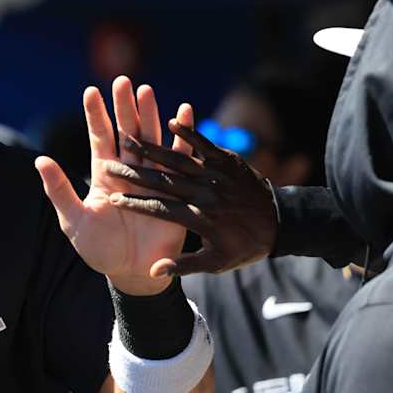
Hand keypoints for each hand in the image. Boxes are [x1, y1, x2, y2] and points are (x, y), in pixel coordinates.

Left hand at [37, 76, 194, 295]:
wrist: (131, 272)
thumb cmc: (98, 248)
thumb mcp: (73, 220)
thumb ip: (59, 190)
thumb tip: (39, 160)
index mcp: (103, 175)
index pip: (99, 138)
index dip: (95, 115)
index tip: (91, 91)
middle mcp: (128, 171)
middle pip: (126, 132)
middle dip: (124, 106)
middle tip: (123, 81)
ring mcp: (152, 178)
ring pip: (151, 140)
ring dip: (150, 115)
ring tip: (148, 91)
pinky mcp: (175, 190)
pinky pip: (180, 159)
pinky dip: (183, 138)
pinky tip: (184, 114)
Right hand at [103, 118, 277, 275]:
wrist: (282, 225)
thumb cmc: (243, 246)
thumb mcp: (215, 263)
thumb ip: (183, 265)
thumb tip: (153, 271)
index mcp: (199, 219)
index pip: (159, 209)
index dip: (134, 204)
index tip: (112, 198)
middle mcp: (206, 195)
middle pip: (162, 181)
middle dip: (134, 172)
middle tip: (110, 164)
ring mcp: (217, 176)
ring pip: (178, 159)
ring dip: (152, 148)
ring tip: (129, 138)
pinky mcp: (228, 161)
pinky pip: (205, 145)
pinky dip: (189, 133)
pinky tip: (171, 121)